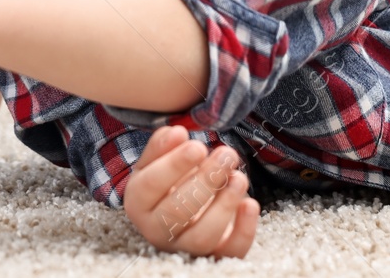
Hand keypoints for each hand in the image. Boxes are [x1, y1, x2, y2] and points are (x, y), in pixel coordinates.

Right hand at [123, 125, 258, 256]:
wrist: (179, 215)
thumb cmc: (168, 183)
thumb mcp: (157, 162)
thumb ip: (163, 147)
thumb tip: (177, 133)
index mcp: (138, 203)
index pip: (150, 186)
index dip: (174, 165)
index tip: (198, 146)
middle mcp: (156, 230)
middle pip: (177, 212)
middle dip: (205, 182)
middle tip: (226, 155)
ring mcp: (185, 248)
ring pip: (202, 237)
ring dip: (224, 205)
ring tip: (239, 177)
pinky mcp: (214, 258)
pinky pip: (230, 252)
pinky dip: (244, 230)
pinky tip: (250, 204)